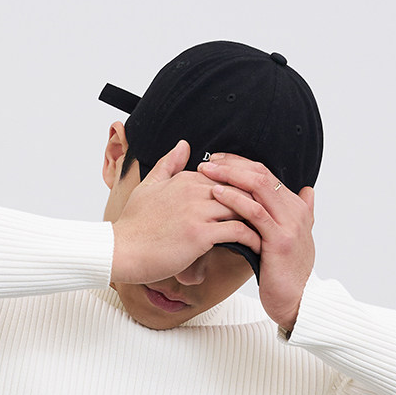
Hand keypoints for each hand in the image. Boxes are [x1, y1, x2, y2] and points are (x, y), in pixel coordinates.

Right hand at [109, 141, 263, 286]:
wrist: (121, 250)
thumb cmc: (134, 224)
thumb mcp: (149, 187)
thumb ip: (167, 165)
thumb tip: (183, 144)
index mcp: (185, 178)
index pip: (225, 177)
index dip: (243, 189)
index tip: (257, 201)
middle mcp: (194, 190)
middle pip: (238, 189)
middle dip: (258, 201)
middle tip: (274, 214)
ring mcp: (197, 212)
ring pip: (241, 207)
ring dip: (259, 219)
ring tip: (272, 230)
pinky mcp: (200, 235)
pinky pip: (236, 231)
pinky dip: (251, 238)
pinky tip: (259, 246)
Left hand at [194, 152, 314, 330]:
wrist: (297, 302)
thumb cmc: (286, 274)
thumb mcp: (293, 239)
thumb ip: (299, 214)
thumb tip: (307, 191)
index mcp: (296, 207)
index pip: (265, 173)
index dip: (240, 164)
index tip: (217, 161)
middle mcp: (295, 210)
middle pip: (261, 174)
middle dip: (232, 164)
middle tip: (208, 161)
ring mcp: (289, 224)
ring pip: (259, 187)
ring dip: (229, 176)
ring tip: (207, 172)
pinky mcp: (279, 240)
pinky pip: (255, 213)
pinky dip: (235, 200)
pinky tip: (217, 194)